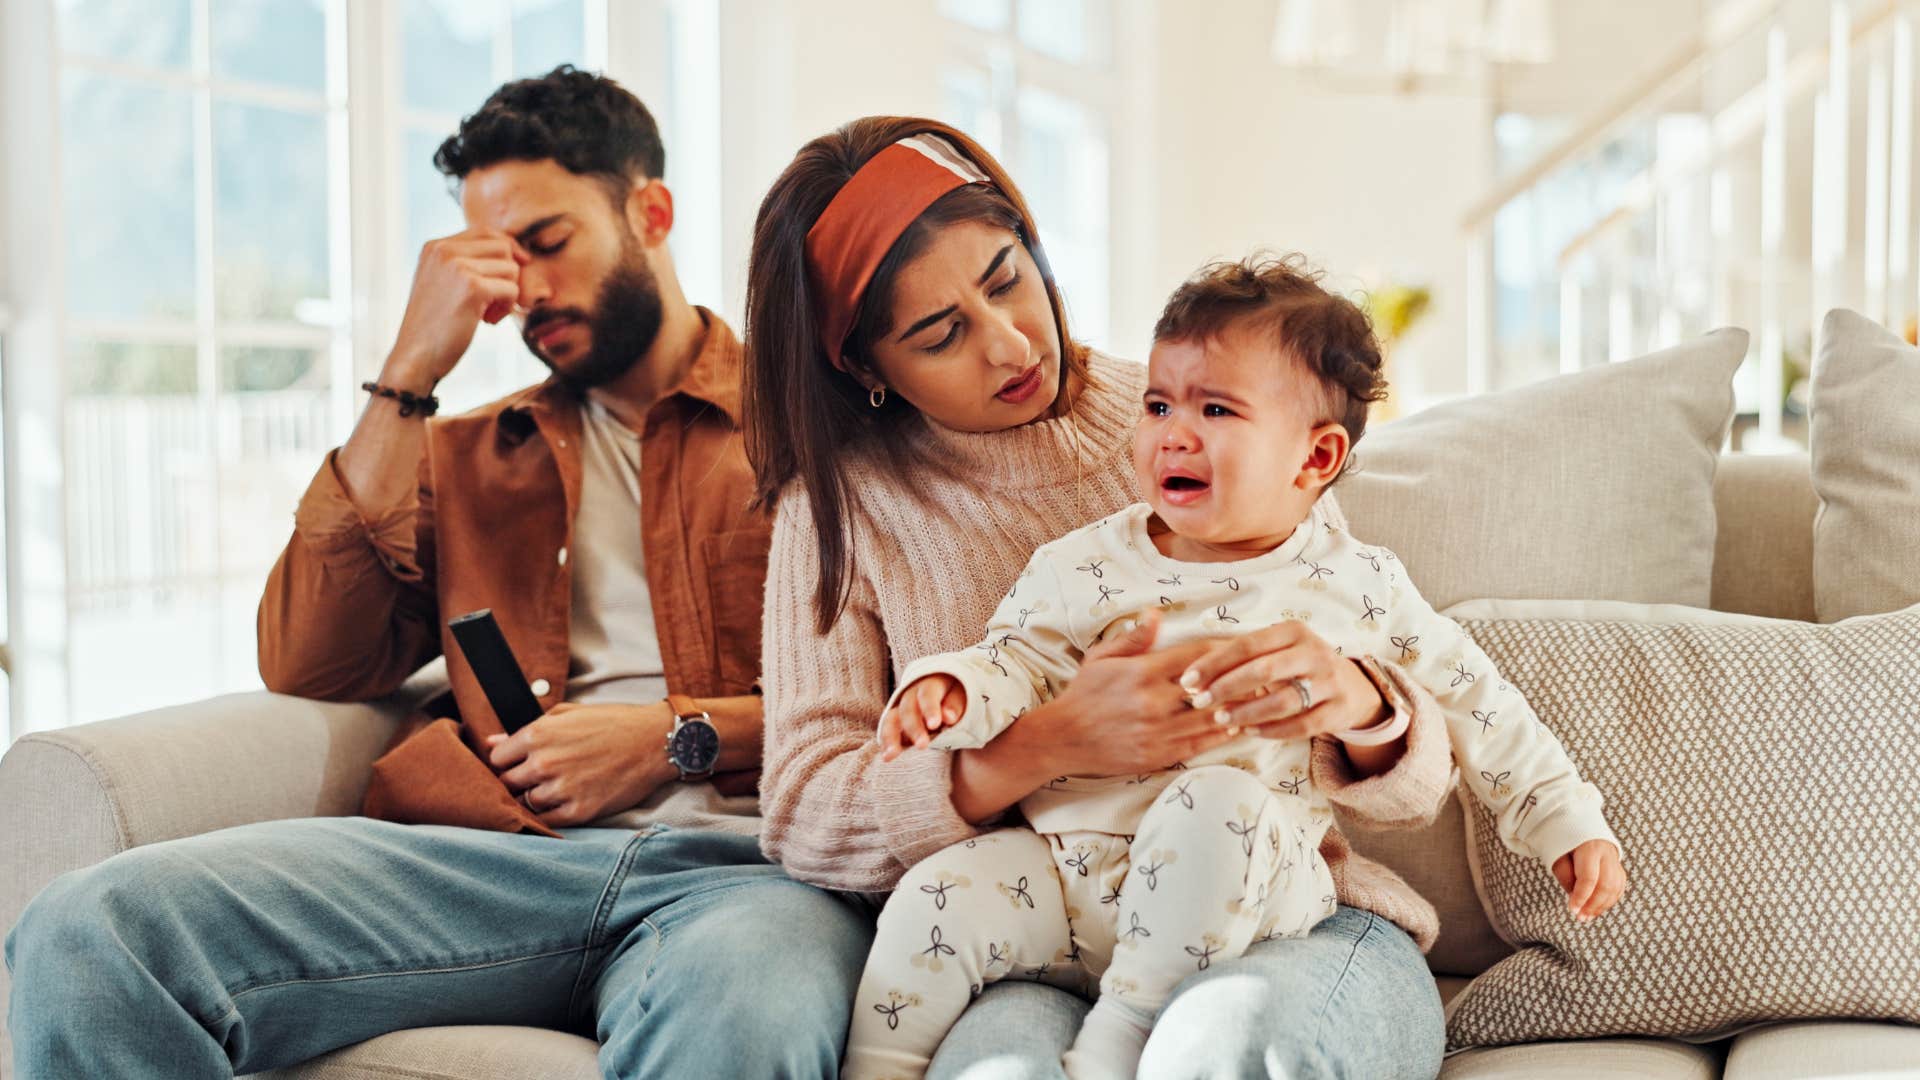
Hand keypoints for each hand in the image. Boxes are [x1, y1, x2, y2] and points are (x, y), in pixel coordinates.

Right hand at [385, 227, 529, 387]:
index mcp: (435, 246)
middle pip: (503, 247)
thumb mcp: (442, 282)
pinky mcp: (473, 288)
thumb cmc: (434, 325)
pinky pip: (512, 290)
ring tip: (488, 314)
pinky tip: (488, 321)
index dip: (507, 250)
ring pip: (511, 268)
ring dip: (507, 294)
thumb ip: (465, 263)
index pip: (486, 233)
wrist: (416, 355)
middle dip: (508, 275)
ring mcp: (458, 267)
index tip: (515, 270)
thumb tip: (513, 250)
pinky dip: (507, 308)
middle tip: (495, 302)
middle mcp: (444, 250)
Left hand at [485, 702, 675, 826]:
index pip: (496, 758)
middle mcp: (544, 763)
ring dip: (534, 798)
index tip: (518, 763)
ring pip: (525, 804)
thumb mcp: (567, 714)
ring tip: (555, 788)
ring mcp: (561, 789)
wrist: (655, 742)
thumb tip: (491, 742)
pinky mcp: (579, 811)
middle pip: (507, 783)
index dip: (506, 760)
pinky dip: (550, 815)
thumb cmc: (613, 723)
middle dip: (517, 781)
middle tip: (536, 777)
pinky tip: (563, 802)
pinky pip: (546, 822)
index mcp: (538, 734)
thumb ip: (527, 729)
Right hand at [878, 674, 964, 761]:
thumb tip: (949, 717)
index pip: (927, 695)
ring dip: (891, 737)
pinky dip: (886, 743)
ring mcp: (900, 708)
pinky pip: (887, 731)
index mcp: (929, 684)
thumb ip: (955, 705)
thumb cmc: (954, 694)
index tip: (934, 725)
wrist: (942, 691)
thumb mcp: (960, 695)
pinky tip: (886, 757)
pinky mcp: (895, 723)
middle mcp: (910, 694)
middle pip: (907, 709)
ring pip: (891, 720)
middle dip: (913, 728)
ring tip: (891, 754)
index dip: (930, 709)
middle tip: (922, 745)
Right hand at [1005, 609, 1243, 779]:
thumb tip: (1157, 614)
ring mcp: (1159, 731)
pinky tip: (1238, 726)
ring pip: (1212, 718)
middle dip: (1241, 680)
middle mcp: (1155, 701)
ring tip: (1262, 700)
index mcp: (1143, 672)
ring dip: (1239, 709)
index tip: (1244, 646)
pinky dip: (1223, 734)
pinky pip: (1201, 744)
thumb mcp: (1102, 658)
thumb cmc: (1085, 694)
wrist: (1064, 738)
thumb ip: (1133, 638)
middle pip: (1213, 688)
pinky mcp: (1161, 755)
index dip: (1225, 649)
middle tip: (1266, 672)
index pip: (1197, 656)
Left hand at [1178, 621, 1387, 740]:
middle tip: (1199, 702)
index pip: (1247, 645)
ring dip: (1247, 712)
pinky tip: (1250, 732)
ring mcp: (1329, 682)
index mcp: (1293, 631)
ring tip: (1221, 719)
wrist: (1352, 686)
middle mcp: (1314, 652)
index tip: (1188, 680)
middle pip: (1263, 670)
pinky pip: (1301, 726)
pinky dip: (1272, 731)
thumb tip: (1193, 678)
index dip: (1214, 663)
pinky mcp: (1339, 710)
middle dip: (1226, 688)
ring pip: (1282, 701)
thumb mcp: (1277, 652)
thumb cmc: (1298, 666)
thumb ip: (1241, 660)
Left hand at [1552, 839, 1626, 921]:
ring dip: (1602, 906)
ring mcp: (1616, 860)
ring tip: (1588, 916)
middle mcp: (1607, 854)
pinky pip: (1619, 887)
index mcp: (1590, 848)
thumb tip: (1575, 897)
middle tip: (1581, 917)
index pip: (1589, 878)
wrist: (1579, 824)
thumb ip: (1565, 875)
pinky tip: (1598, 908)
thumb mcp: (1557, 854)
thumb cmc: (1565, 842)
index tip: (1572, 910)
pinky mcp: (1618, 866)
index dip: (1581, 897)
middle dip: (1593, 905)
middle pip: (1606, 885)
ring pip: (1615, 888)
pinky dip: (1610, 900)